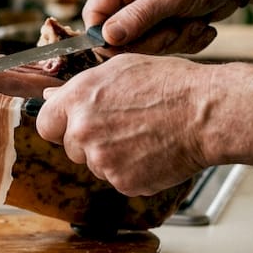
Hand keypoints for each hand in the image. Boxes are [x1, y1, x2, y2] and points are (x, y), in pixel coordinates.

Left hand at [35, 53, 209, 196]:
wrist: (207, 113)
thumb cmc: (170, 85)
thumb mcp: (120, 69)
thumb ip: (81, 87)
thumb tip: (52, 96)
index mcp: (78, 100)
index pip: (46, 124)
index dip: (61, 125)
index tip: (75, 125)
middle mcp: (83, 131)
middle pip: (72, 148)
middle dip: (91, 141)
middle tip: (125, 126)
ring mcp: (102, 161)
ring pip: (97, 165)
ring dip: (114, 157)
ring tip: (146, 135)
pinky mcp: (124, 183)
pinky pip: (120, 180)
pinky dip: (134, 171)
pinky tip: (154, 151)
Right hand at [85, 0, 251, 54]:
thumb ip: (137, 18)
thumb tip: (105, 39)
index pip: (94, 15)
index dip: (108, 37)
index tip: (131, 46)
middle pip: (120, 36)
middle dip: (153, 39)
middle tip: (177, 28)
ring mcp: (147, 10)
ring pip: (144, 45)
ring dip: (174, 40)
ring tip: (196, 23)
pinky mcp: (164, 23)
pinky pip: (164, 47)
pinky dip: (186, 42)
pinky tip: (202, 27)